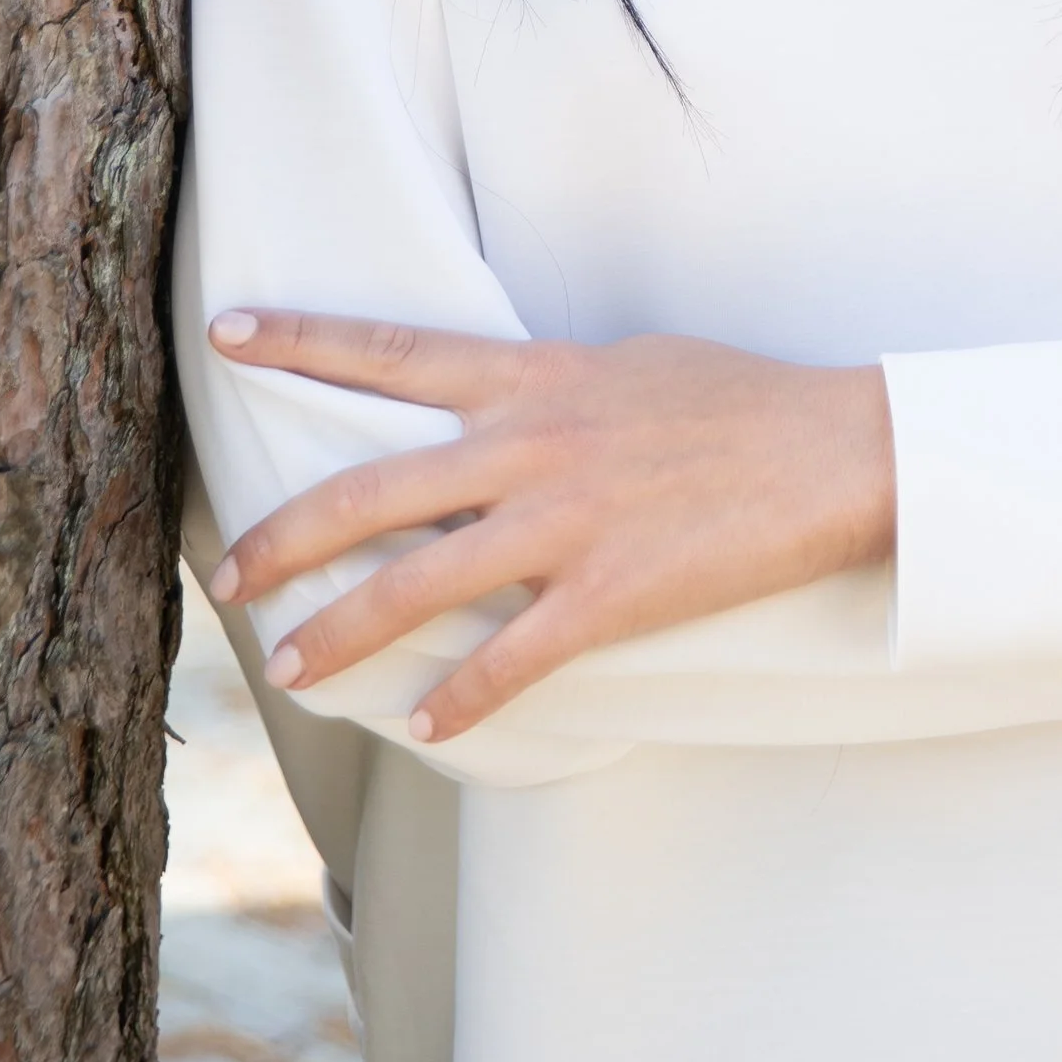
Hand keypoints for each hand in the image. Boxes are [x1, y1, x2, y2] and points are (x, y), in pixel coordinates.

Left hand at [205, 316, 895, 740]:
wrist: (835, 450)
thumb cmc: (737, 400)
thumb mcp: (627, 363)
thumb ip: (547, 388)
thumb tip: (498, 406)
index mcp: (533, 376)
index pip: (391, 350)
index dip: (302, 340)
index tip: (227, 334)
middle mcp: (530, 444)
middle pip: (371, 491)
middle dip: (284, 538)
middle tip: (225, 576)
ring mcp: (566, 524)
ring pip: (416, 588)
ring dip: (340, 635)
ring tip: (289, 669)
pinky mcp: (609, 596)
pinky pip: (510, 661)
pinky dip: (460, 702)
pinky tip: (425, 728)